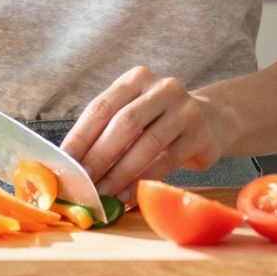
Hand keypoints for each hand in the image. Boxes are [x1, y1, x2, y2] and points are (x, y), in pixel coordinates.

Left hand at [60, 66, 231, 197]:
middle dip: (99, 157)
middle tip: (83, 184)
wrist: (212, 120)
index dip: (80, 137)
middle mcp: (162, 88)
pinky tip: (128, 196)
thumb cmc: (159, 122)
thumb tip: (71, 166)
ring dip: (121, 174)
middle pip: (124, 124)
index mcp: (136, 79)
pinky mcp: (201, 134)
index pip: (101, 107)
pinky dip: (143, 181)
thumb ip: (106, 132)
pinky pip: (167, 161)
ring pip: (146, 144)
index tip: (64, 164)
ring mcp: (185, 109)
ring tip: (104, 195)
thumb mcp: (133, 114)